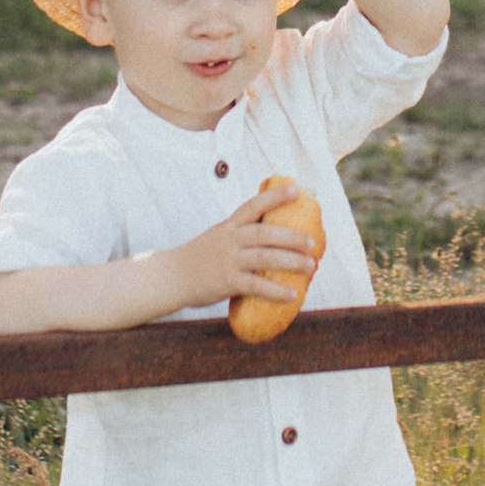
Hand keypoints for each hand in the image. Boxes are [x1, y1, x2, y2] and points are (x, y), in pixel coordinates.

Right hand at [167, 176, 319, 319]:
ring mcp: (228, 260)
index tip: (295, 190)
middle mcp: (230, 239)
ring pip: (265, 258)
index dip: (275, 197)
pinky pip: (256, 286)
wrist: (171, 276)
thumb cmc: (201, 257)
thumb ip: (242, 235)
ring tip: (311, 266)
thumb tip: (277, 238)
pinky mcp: (226, 282)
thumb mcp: (219, 236)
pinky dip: (276, 291)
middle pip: (266, 233)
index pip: (253, 205)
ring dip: (292, 262)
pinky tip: (292, 295)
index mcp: (230, 225)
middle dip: (292, 237)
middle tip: (313, 243)